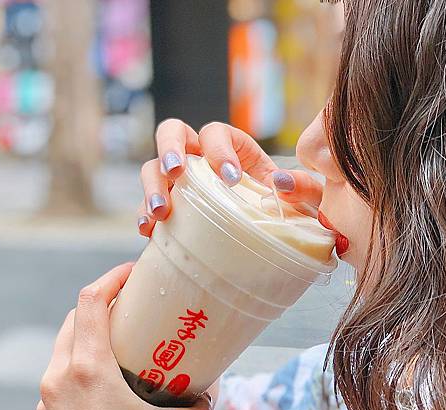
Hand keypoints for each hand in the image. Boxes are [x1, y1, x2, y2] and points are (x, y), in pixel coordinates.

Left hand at [36, 263, 211, 409]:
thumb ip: (203, 398)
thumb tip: (209, 385)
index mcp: (89, 369)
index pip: (90, 301)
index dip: (111, 278)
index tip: (132, 272)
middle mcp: (60, 378)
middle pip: (74, 319)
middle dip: (102, 301)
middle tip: (133, 303)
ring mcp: (49, 401)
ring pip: (63, 347)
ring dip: (88, 332)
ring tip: (119, 336)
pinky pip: (59, 377)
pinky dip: (78, 363)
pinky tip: (103, 378)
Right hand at [136, 119, 323, 236]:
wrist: (263, 240)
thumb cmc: (281, 213)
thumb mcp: (298, 200)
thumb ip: (302, 188)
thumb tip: (283, 182)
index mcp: (232, 148)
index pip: (217, 133)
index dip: (219, 149)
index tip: (230, 178)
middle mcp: (199, 158)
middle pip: (172, 133)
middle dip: (170, 149)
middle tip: (177, 173)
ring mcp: (178, 182)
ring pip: (152, 167)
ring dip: (152, 187)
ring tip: (160, 213)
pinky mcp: (167, 208)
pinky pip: (145, 204)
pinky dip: (143, 215)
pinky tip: (149, 231)